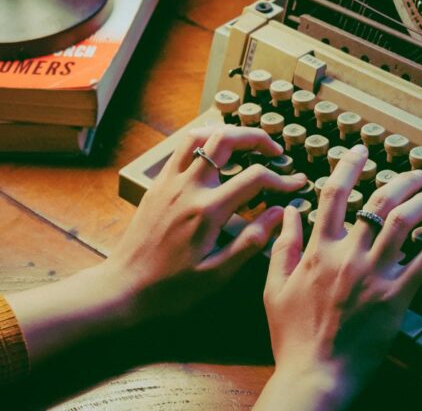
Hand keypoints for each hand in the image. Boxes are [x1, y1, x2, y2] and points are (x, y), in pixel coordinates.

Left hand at [99, 123, 306, 322]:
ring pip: (199, 135)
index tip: (296, 185)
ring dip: (227, 133)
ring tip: (246, 145)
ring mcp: (169, 182)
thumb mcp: (217, 274)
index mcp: (207, 210)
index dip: (282, 179)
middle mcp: (188, 188)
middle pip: (225, 139)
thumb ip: (251, 241)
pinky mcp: (157, 185)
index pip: (254, 178)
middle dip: (256, 138)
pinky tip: (215, 157)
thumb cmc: (171, 288)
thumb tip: (278, 213)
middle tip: (275, 152)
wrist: (124, 287)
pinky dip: (203, 142)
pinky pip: (181, 149)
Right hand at [255, 145, 421, 410]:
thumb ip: (283, 246)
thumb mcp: (274, 286)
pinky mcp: (397, 298)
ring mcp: (374, 275)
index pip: (333, 195)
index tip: (361, 151)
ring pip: (404, 223)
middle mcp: (348, 255)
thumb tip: (289, 212)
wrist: (314, 374)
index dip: (349, 167)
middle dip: (400, 180)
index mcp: (318, 250)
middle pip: (378, 203)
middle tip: (416, 172)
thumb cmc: (292, 334)